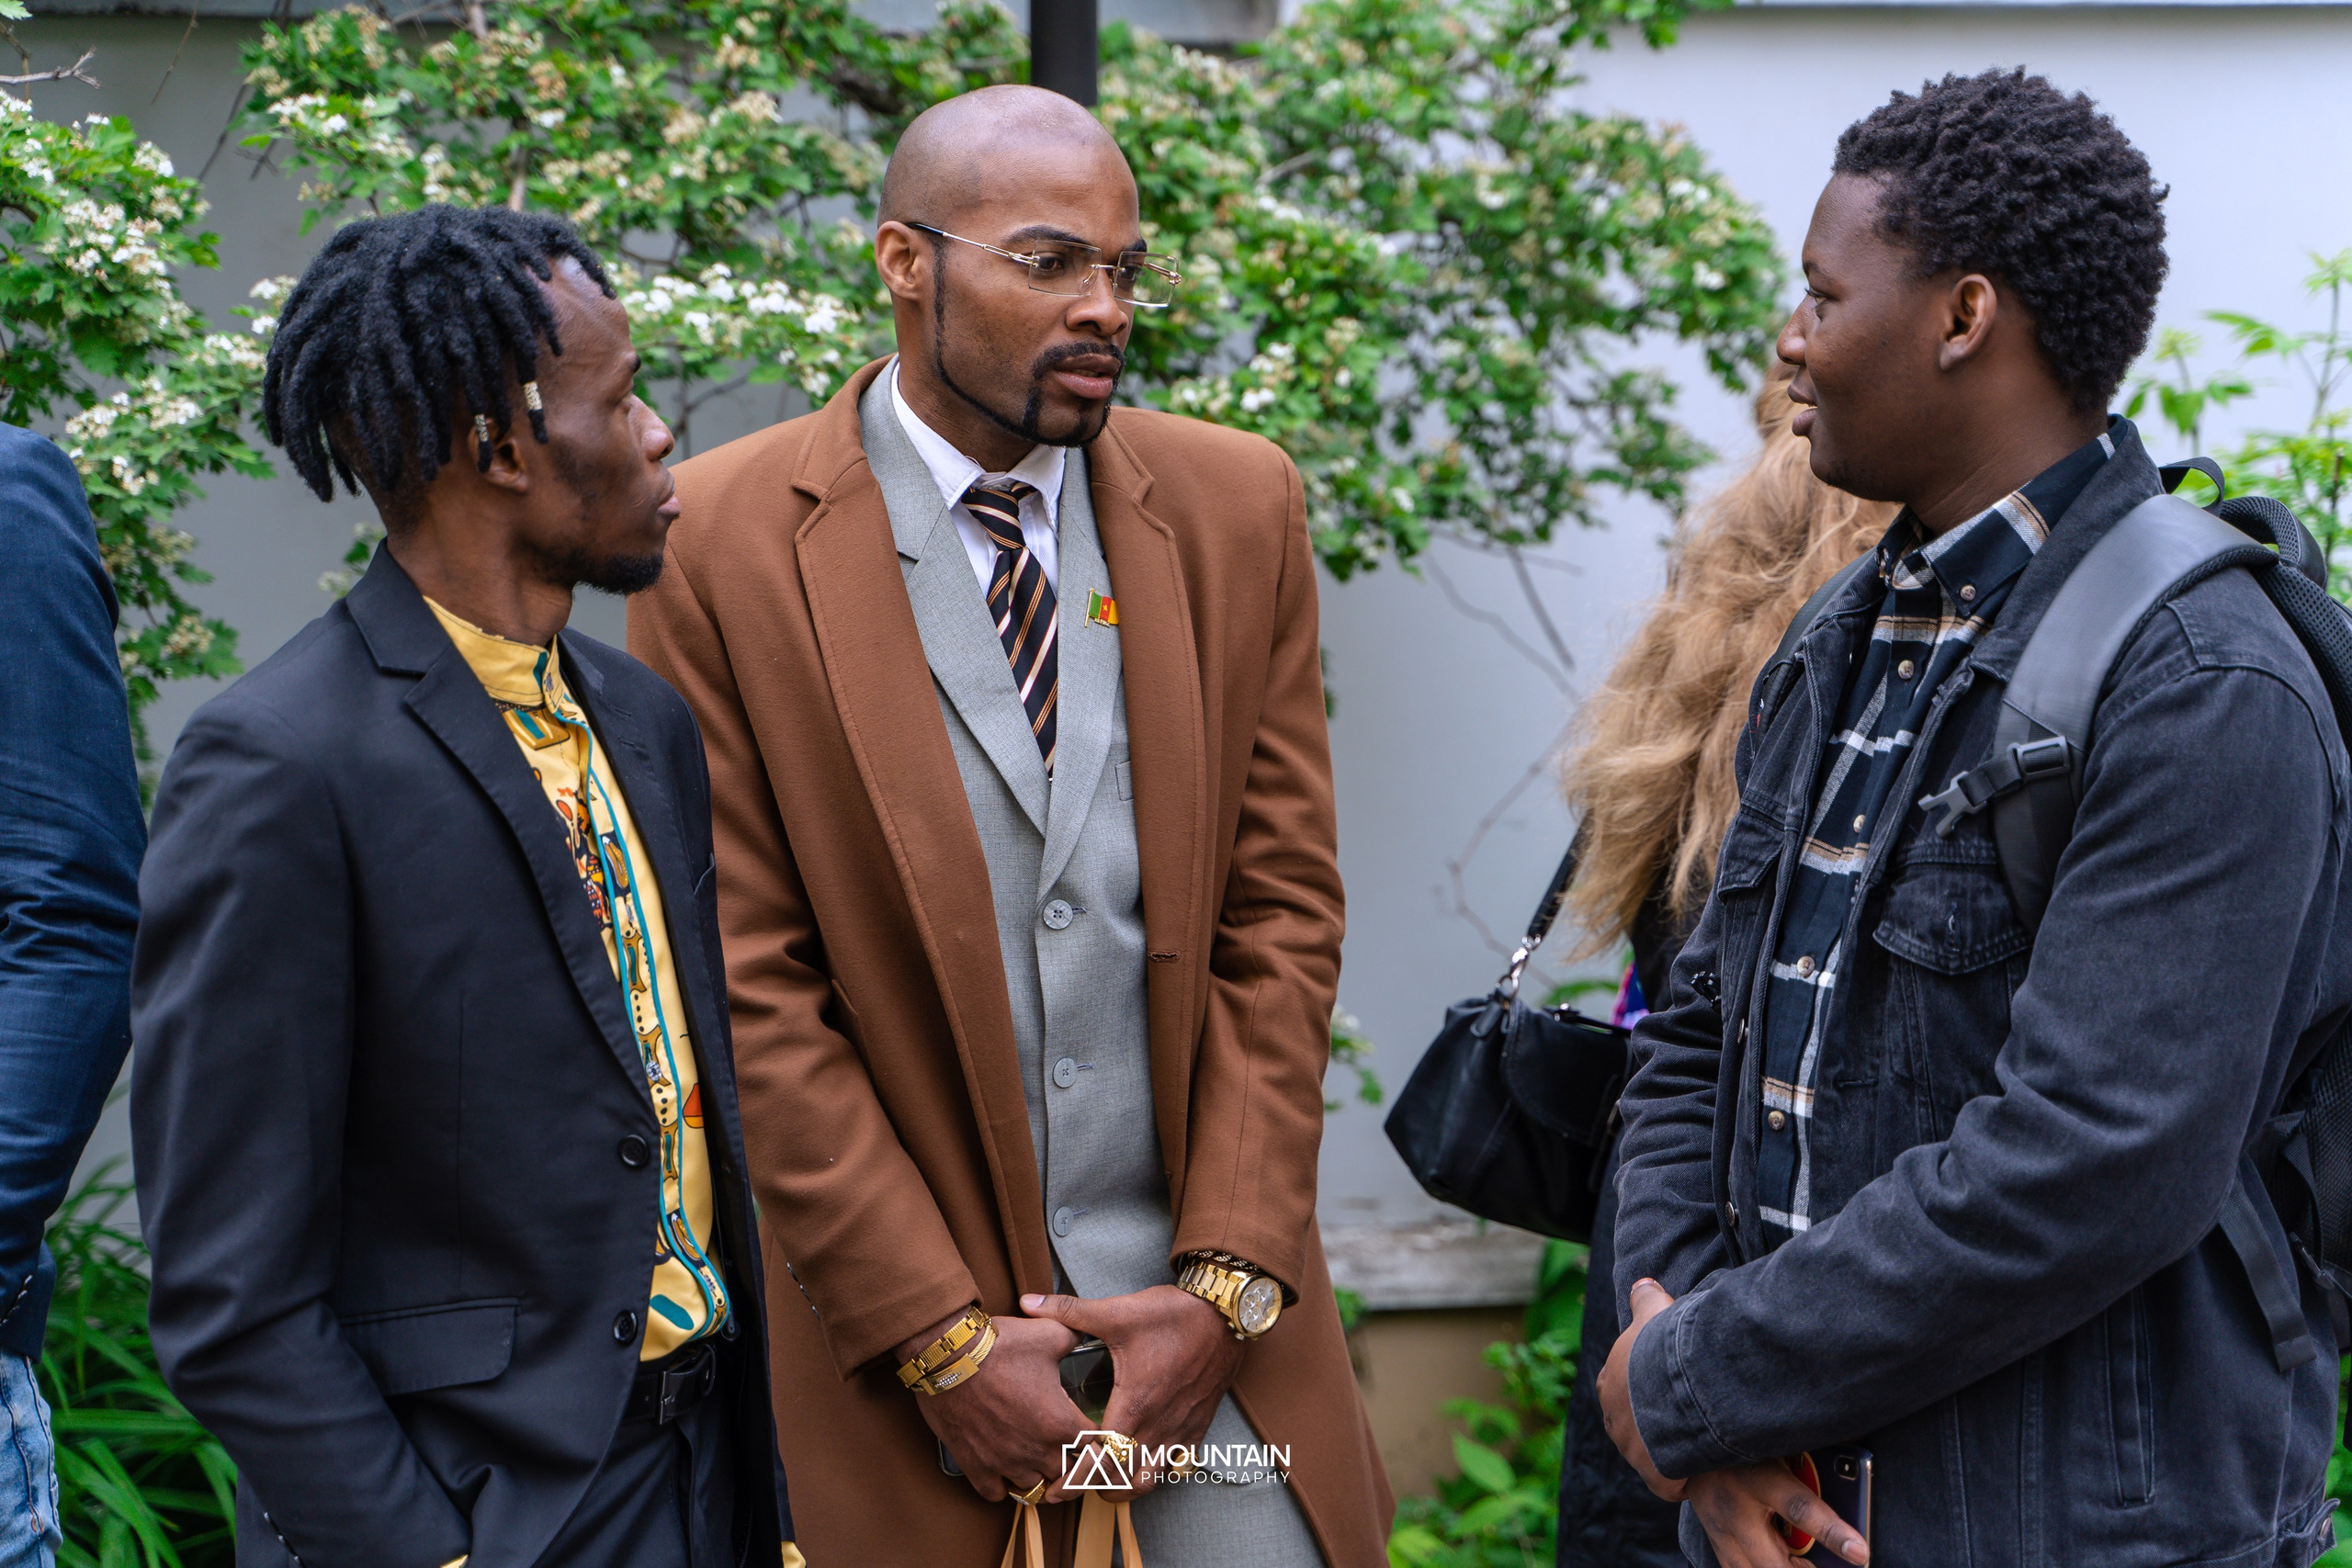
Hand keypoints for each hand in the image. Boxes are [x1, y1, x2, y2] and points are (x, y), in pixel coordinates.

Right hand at [897, 1308, 1082, 1503]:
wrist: (948, 1357)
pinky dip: (1002, 1484)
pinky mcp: (977, 1467)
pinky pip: (997, 1493)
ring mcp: (1006, 1463)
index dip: (1094, 1438)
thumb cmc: (999, 1347)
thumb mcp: (1048, 1335)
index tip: (1084, 1428)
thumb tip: (1083, 1333)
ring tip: (1032, 1454)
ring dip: (1036, 1473)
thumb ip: (1074, 1338)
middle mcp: (1037, 1451)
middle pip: (1067, 1473)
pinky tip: (1002, 1466)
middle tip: (1060, 1441)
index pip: (1095, 1448)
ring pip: (1034, 1487)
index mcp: (1060, 1424)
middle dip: (1068, 1459)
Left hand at [1022, 1285, 1241, 1498]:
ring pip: (1149, 1480)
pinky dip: (1155, 1472)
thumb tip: (1027, 1302)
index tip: (1055, 1487)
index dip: (1075, 1478)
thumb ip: (1068, 1311)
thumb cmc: (1173, 1315)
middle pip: (1121, 1479)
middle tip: (1068, 1485)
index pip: (1100, 1459)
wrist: (1225, 1313)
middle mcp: (1158, 1425)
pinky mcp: (1197, 1426)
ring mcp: (1180, 1429)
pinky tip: (1140, 1463)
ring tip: (1103, 1482)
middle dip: (1092, 1487)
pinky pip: (1176, 1466)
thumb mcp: (1117, 1312)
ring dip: (1124, 1487)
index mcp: (1134, 1404)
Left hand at [1597, 1277, 1684, 1500]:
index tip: (1665, 1387)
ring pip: (1653, 1455)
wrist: (1677, 1386)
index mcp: (1608, 1383)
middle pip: (1636, 1425)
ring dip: (1672, 1451)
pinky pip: (1672, 1484)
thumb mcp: (1653, 1312)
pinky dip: (1687, 1479)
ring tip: (1700, 1441)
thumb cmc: (1662, 1346)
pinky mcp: (1656, 1479)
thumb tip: (1641, 1282)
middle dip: (1656, 1422)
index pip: (1622, 1389)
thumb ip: (1645, 1299)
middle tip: (1688, 1416)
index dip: (1644, 1388)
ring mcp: (1633, 1453)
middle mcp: (1614, 1421)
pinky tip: (1705, 1467)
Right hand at [1686, 1461, 1868, 1566]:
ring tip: (1806, 1565)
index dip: (1832, 1533)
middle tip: (1831, 1567)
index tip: (1861, 1554)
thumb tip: (1849, 1487)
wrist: (1695, 1439)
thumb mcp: (1780, 1446)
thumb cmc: (1750, 1443)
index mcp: (1758, 1476)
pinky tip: (1779, 1562)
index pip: (1799, 1509)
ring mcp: (1719, 1530)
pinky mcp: (1714, 1541)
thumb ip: (1810, 1470)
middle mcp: (1734, 1508)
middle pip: (1773, 1564)